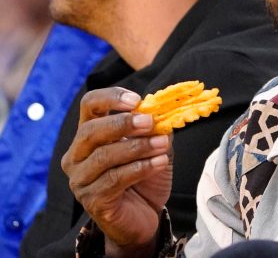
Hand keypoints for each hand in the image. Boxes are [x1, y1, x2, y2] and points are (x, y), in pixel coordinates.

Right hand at [61, 87, 172, 254]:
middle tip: (150, 122)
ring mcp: (81, 179)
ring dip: (138, 147)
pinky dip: (140, 168)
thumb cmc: (144, 177)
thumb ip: (155, 128)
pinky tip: (160, 162)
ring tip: (163, 144)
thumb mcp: (154, 146)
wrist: (144, 216)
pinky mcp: (92, 200)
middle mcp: (77, 155)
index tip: (136, 100)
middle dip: (122, 124)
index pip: (89, 105)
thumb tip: (163, 110)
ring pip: (104, 156)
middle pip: (90, 131)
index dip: (110, 98)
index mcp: (89, 134)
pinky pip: (114, 180)